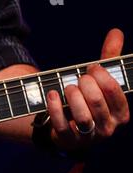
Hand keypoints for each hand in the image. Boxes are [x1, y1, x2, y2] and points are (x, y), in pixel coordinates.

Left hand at [47, 28, 129, 150]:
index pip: (115, 92)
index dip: (102, 76)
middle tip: (79, 78)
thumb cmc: (89, 101)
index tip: (92, 68)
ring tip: (68, 87)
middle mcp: (107, 128)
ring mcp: (88, 137)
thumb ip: (109, 59)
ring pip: (83, 117)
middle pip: (97, 102)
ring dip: (73, 97)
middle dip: (86, 85)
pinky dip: (55, 108)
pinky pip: (61, 125)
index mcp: (121, 114)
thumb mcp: (100, 82)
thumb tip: (116, 32)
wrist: (68, 127)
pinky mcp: (68, 141)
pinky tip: (52, 94)